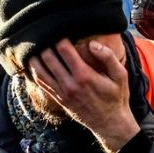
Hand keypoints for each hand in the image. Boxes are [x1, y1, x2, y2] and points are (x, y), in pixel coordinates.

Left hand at [28, 38, 140, 152]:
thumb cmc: (116, 97)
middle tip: (45, 33)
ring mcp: (61, 93)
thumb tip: (92, 43)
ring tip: (36, 45)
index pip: (64, 50)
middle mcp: (69, 84)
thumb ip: (108, 57)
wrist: (109, 123)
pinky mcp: (57, 99)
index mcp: (84, 76)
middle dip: (45, 43)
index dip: (60, 36)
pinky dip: (34, 71)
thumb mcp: (120, 76)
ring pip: (39, 71)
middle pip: (48, 58)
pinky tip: (33, 61)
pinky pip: (40, 83)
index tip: (60, 28)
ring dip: (35, 56)